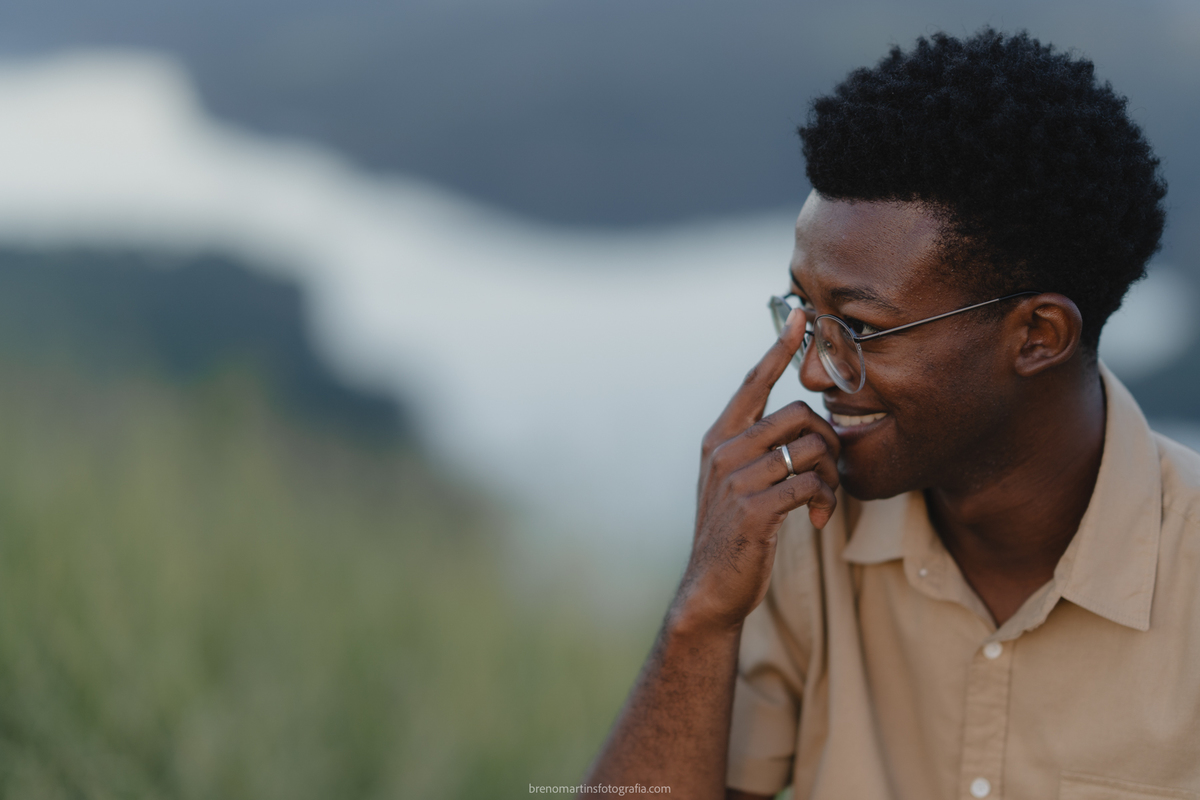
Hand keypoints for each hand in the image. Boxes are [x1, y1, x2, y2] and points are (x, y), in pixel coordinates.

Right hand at [673, 309, 839, 634]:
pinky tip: (816, 522)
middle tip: (830, 473)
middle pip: (799, 415)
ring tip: (822, 502)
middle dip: (829, 442)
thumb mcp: (735, 483)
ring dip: (830, 476)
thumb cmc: (734, 534)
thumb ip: (755, 450)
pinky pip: (811, 484)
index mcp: (719, 439)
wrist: (712, 588)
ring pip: (810, 448)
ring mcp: (736, 479)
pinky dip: (824, 502)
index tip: (801, 316)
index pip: (753, 382)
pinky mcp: (754, 508)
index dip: (778, 348)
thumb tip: (799, 425)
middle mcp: (723, 451)